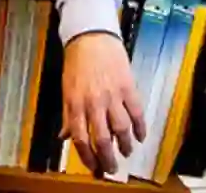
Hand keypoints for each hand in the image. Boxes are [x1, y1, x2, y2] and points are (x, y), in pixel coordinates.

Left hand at [59, 32, 145, 174]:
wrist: (91, 37)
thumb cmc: (77, 63)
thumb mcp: (66, 90)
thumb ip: (67, 115)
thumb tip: (64, 136)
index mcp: (75, 104)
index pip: (81, 138)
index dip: (88, 157)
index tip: (93, 166)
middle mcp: (93, 102)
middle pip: (102, 138)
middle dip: (108, 158)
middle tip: (112, 167)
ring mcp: (112, 95)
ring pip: (121, 129)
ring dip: (125, 145)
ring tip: (126, 152)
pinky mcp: (127, 87)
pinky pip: (136, 113)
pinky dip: (140, 127)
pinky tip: (140, 136)